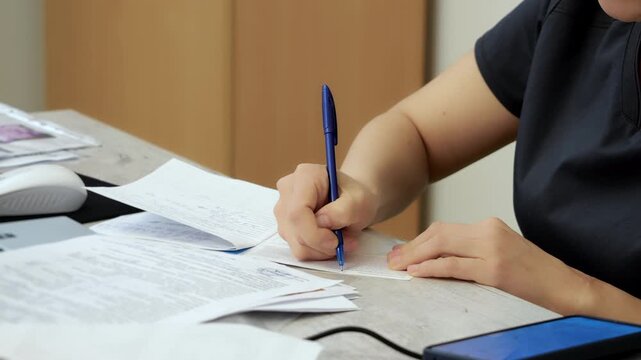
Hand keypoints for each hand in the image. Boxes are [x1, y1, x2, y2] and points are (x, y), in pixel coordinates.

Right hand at [274, 163, 377, 260]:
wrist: (352, 201)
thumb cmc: (355, 197)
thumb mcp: (360, 201)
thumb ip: (343, 211)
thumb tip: (322, 223)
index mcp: (305, 176)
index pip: (298, 211)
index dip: (314, 233)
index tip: (335, 242)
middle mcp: (288, 191)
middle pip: (295, 229)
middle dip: (322, 244)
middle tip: (347, 242)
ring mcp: (283, 210)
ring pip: (296, 243)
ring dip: (321, 249)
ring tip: (342, 240)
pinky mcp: (285, 226)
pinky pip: (298, 248)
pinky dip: (317, 251)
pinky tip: (330, 241)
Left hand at [387, 217, 592, 314]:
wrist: (567, 287)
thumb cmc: (533, 274)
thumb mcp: (500, 252)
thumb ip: (472, 250)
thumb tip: (435, 256)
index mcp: (488, 226)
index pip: (443, 229)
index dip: (418, 240)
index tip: (401, 251)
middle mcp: (488, 231)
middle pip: (438, 234)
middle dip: (411, 247)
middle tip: (392, 260)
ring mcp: (492, 250)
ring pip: (442, 246)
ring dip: (415, 256)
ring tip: (398, 266)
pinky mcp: (495, 270)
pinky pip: (455, 266)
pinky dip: (432, 267)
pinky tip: (417, 272)